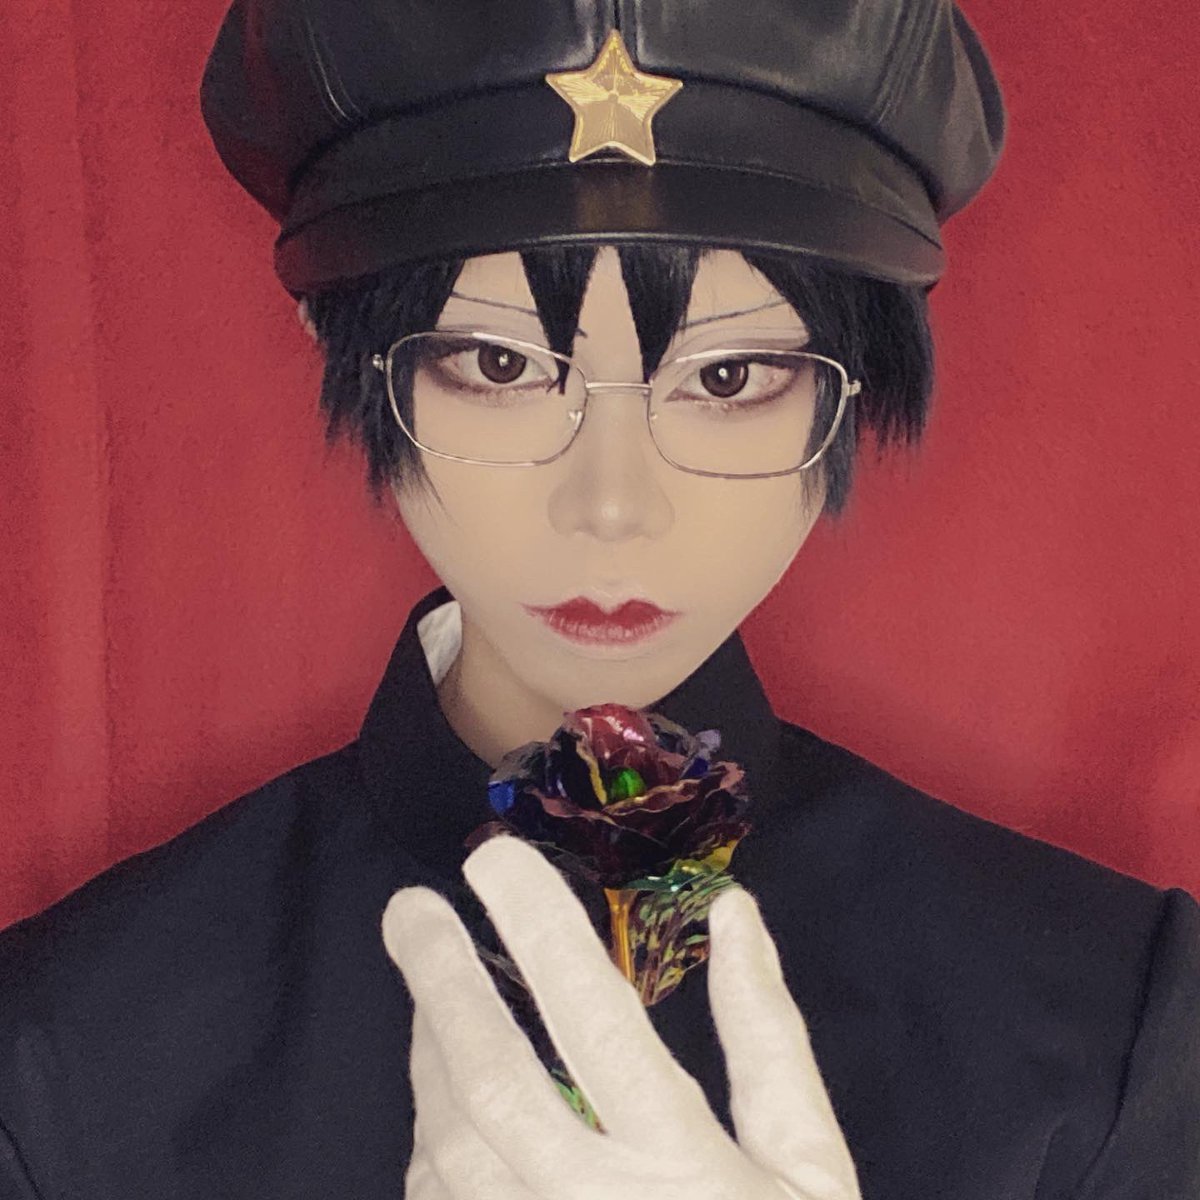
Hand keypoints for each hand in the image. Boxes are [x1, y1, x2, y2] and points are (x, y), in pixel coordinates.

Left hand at [382, 836, 859, 1199]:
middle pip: (491, 1079)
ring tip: (428, 982)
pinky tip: (442, 1092)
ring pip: (446, 1145)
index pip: (595, 1020)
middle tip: (408, 906)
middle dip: (440, 978)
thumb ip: (769, 1035)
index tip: (497, 859)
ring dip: (428, 1050)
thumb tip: (734, 912)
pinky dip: (430, 1135)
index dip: (540, 928)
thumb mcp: (808, 1165)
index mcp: (681, 1169)